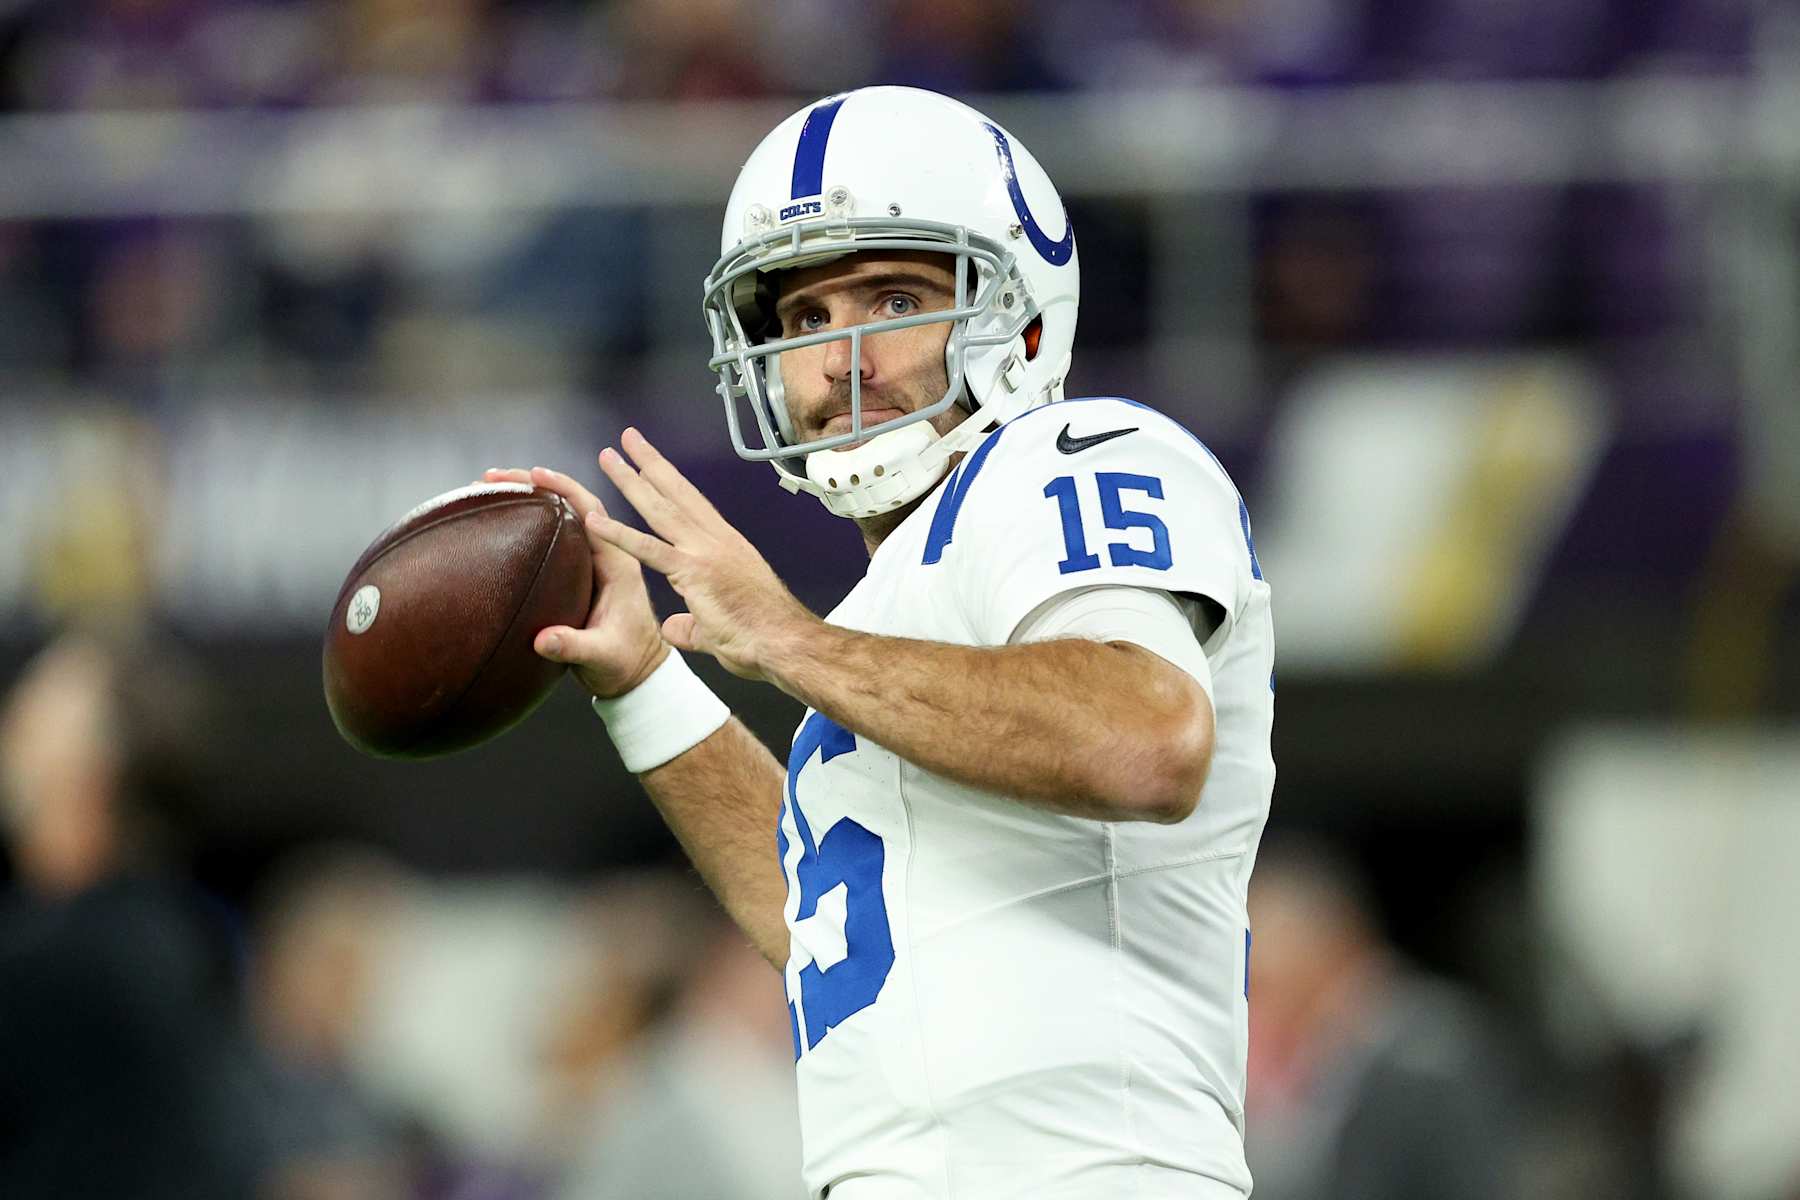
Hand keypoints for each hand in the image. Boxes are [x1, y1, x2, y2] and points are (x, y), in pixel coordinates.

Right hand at [479, 465, 667, 698]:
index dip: (563, 488)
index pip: (592, 510)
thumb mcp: (602, 657)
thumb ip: (574, 647)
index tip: (532, 474)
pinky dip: (528, 521)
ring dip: (526, 498)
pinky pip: (554, 535)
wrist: (639, 674)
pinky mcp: (578, 572)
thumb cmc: (627, 664)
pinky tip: (501, 518)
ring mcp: (591, 561)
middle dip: (531, 484)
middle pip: (569, 503)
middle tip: (490, 476)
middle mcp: (606, 553)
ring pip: (560, 516)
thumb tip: (543, 639)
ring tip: (488, 488)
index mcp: (618, 563)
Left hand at [589, 428, 817, 680]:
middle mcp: (716, 541)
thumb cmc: (762, 638)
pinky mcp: (694, 572)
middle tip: (627, 438)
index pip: (693, 505)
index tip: (651, 462)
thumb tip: (674, 629)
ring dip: (631, 481)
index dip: (670, 481)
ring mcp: (705, 553)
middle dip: (650, 463)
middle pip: (676, 493)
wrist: (785, 643)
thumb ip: (691, 625)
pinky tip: (594, 520)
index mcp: (725, 547)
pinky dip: (620, 534)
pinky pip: (649, 550)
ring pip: (660, 509)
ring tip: (608, 457)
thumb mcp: (718, 628)